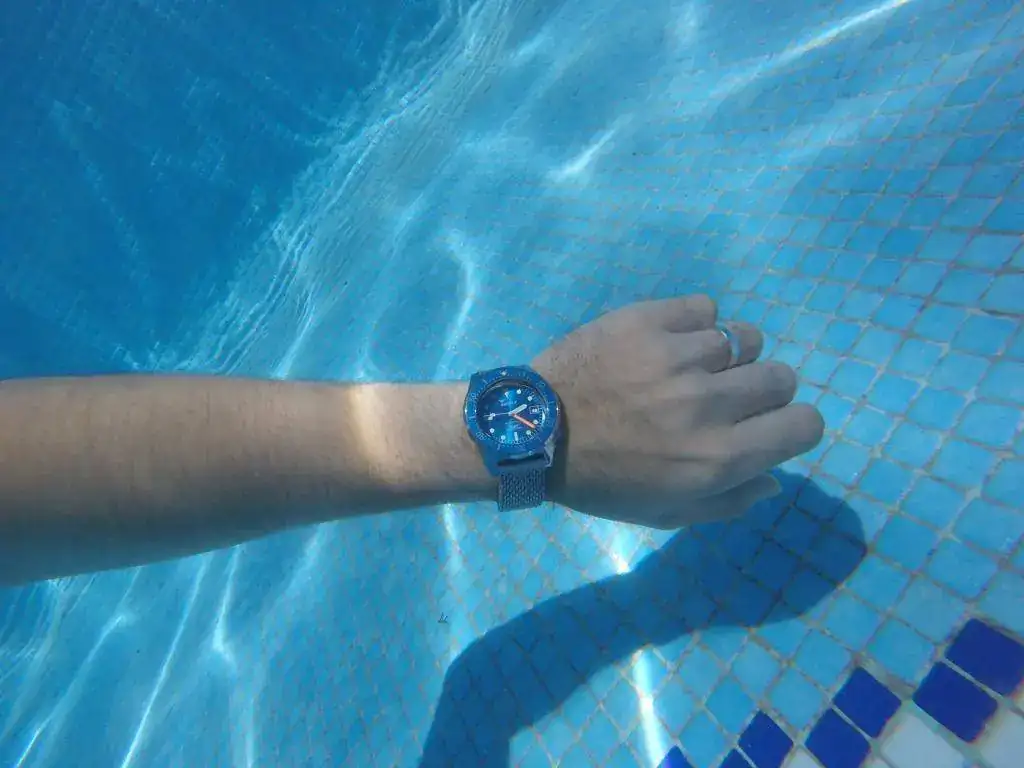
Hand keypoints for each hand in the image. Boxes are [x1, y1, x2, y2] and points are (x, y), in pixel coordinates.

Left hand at [532, 295, 823, 527]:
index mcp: (718, 459)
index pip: (806, 424)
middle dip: (760, 389)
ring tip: (687, 367)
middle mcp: (709, 404)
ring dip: (723, 355)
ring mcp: (679, 356)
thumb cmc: (600, 481)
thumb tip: (775, 477)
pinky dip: (693, 324)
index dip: (790, 425)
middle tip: (722, 397)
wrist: (532, 431)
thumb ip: (729, 501)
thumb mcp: (665, 513)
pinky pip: (705, 308)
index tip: (764, 425)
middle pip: (781, 377)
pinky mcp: (649, 319)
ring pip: (744, 338)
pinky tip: (666, 343)